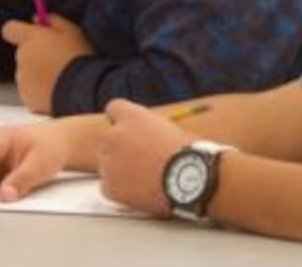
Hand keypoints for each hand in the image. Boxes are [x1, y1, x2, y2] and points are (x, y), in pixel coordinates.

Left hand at [2, 14, 93, 113]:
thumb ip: (53, 21)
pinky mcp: (26, 96)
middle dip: (34, 54)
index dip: (18, 31)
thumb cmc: (79, 57)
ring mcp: (22, 78)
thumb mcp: (72, 31)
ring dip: (37, 73)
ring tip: (59, 77)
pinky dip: (38, 90)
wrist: (83, 90)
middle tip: (55, 59)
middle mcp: (22, 56)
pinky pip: (29, 90)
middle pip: (22, 52)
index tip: (30, 35)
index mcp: (30, 38)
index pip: (9, 29)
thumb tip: (37, 19)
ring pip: (26, 72)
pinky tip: (55, 90)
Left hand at [95, 99, 194, 215]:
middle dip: (120, 147)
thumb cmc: (190, 154)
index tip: (133, 132)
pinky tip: (141, 192)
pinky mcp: (110, 186)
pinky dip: (121, 190)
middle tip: (142, 161)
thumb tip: (143, 136)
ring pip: (107, 163)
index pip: (114, 109)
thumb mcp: (170, 128)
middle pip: (107, 138)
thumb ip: (148, 129)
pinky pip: (108, 186)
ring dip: (120, 169)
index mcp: (131, 116)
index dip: (124, 121)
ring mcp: (109, 161)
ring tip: (147, 179)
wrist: (195, 181)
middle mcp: (114, 135)